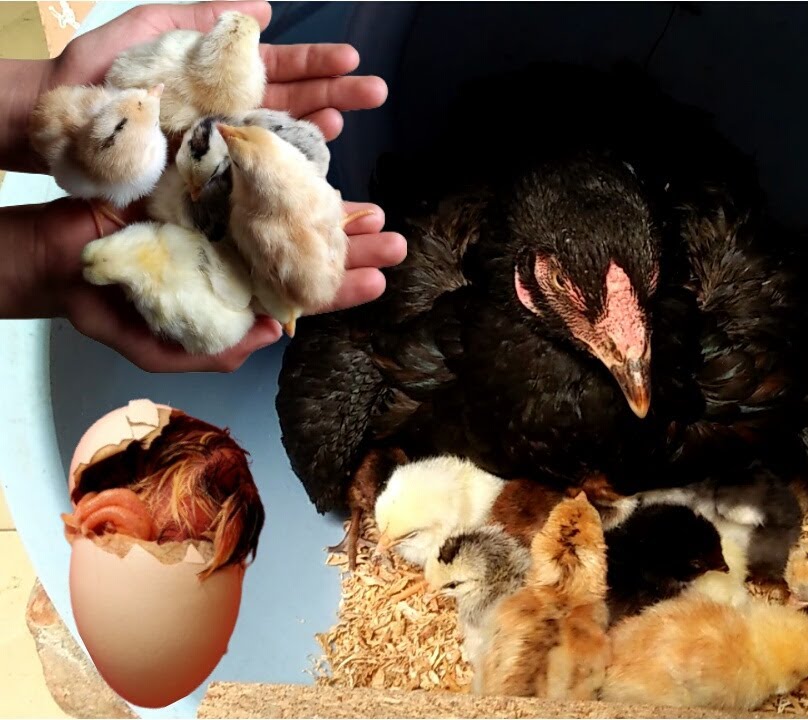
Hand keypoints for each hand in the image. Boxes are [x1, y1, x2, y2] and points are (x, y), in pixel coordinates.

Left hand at [3, 0, 387, 172]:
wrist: (54, 119)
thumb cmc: (96, 75)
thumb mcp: (151, 29)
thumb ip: (203, 19)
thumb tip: (262, 8)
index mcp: (221, 76)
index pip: (281, 67)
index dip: (316, 63)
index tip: (351, 59)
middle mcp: (230, 110)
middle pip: (294, 100)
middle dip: (337, 93)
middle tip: (376, 91)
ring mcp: (222, 144)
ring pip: (282, 134)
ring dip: (320, 125)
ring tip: (350, 117)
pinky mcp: (209, 175)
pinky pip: (255, 169)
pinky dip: (286, 161)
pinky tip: (312, 153)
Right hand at [7, 198, 405, 372]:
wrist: (51, 254)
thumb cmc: (103, 304)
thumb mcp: (157, 347)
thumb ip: (213, 350)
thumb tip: (270, 335)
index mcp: (237, 292)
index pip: (298, 294)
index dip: (339, 289)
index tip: (379, 282)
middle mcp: (240, 252)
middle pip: (305, 251)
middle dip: (353, 249)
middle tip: (396, 242)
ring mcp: (224, 214)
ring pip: (288, 211)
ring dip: (331, 210)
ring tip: (373, 209)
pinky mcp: (202, 178)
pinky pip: (250, 170)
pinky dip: (283, 166)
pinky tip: (320, 163)